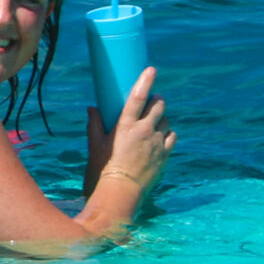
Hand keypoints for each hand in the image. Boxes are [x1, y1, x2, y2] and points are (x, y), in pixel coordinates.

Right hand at [93, 67, 173, 197]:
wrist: (121, 194)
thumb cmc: (103, 169)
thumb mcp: (95, 145)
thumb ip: (94, 125)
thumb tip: (92, 108)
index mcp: (126, 125)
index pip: (139, 96)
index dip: (146, 80)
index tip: (151, 69)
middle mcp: (144, 131)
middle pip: (159, 105)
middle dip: (157, 100)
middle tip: (152, 101)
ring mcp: (157, 143)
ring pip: (167, 121)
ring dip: (162, 118)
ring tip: (154, 122)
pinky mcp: (165, 155)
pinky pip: (172, 137)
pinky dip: (168, 133)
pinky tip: (161, 136)